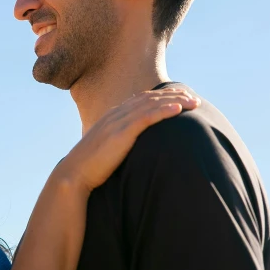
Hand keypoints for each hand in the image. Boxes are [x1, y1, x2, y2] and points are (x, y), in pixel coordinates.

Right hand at [58, 88, 199, 193]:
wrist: (75, 174)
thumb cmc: (90, 167)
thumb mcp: (106, 150)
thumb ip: (119, 143)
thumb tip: (131, 150)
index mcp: (113, 117)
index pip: (142, 100)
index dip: (163, 97)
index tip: (181, 99)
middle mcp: (117, 114)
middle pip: (150, 98)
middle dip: (174, 96)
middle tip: (194, 98)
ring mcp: (119, 122)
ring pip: (152, 104)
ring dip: (175, 101)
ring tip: (193, 102)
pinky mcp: (122, 132)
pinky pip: (147, 117)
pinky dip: (164, 110)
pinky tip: (178, 110)